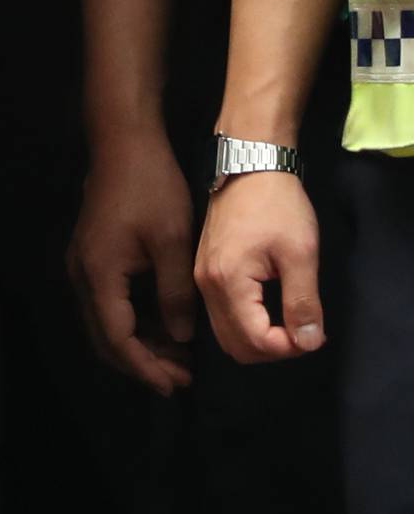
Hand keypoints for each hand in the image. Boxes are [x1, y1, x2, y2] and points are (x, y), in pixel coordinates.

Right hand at [66, 126, 195, 393]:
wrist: (124, 141)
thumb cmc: (151, 187)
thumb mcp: (172, 242)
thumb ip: (175, 295)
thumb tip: (180, 337)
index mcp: (100, 273)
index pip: (118, 338)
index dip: (146, 367)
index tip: (177, 386)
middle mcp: (83, 272)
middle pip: (104, 336)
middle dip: (141, 362)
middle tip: (181, 378)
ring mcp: (83, 262)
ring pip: (104, 321)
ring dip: (138, 342)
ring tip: (179, 356)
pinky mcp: (92, 253)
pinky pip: (107, 301)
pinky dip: (133, 321)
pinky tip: (163, 324)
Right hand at [195, 170, 324, 363]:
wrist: (250, 163)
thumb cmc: (276, 204)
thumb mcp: (300, 253)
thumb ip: (303, 303)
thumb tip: (307, 343)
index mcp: (227, 280)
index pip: (254, 341)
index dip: (288, 348)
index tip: (312, 332)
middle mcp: (205, 283)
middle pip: (234, 345)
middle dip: (271, 349)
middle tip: (301, 330)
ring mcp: (201, 275)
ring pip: (224, 332)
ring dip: (257, 338)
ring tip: (287, 320)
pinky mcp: (204, 267)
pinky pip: (220, 313)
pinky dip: (244, 323)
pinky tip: (267, 307)